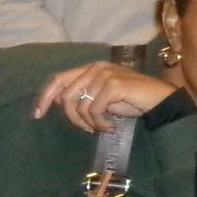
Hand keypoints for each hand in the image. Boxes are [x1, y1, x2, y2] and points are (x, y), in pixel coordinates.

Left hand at [33, 60, 175, 132]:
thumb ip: (82, 95)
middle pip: (66, 95)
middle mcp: (96, 68)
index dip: (44, 97)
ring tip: (103, 127)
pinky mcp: (113, 85)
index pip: (58, 79)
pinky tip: (111, 126)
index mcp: (91, 68)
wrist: (159, 101)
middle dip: (73, 118)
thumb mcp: (102, 98)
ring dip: (89, 123)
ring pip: (80, 105)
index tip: (37, 115)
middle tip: (88, 129)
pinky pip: (94, 110)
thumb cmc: (131, 100)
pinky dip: (100, 123)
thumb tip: (58, 100)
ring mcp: (105, 74)